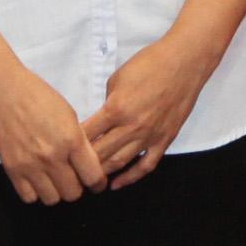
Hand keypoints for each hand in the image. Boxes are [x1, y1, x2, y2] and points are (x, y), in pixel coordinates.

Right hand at [0, 65, 106, 204]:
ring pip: (52, 199)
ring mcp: (30, 166)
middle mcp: (52, 157)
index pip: (92, 176)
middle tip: (74, 178)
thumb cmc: (39, 96)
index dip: (98, 183)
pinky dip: (35, 192)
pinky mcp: (11, 170)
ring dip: (57, 192)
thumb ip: (79, 141)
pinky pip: (29, 197)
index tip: (96, 182)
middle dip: (77, 187)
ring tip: (55, 179)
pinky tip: (37, 179)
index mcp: (71, 140)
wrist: (2, 91)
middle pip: (73, 193)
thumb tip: (87, 163)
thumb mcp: (69, 114)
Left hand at [80, 38, 213, 190]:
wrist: (185, 61)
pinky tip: (117, 184)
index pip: (86, 134)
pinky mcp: (165, 139)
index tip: (60, 151)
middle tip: (69, 171)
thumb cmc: (150, 63)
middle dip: (81, 164)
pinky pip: (146, 165)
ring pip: (119, 162)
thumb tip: (101, 118)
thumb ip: (107, 102)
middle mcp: (131, 127)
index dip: (70, 144)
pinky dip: (130, 178)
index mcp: (116, 109)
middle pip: (99, 153)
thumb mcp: (118, 78)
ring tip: (88, 179)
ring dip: (102, 173)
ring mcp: (149, 136)